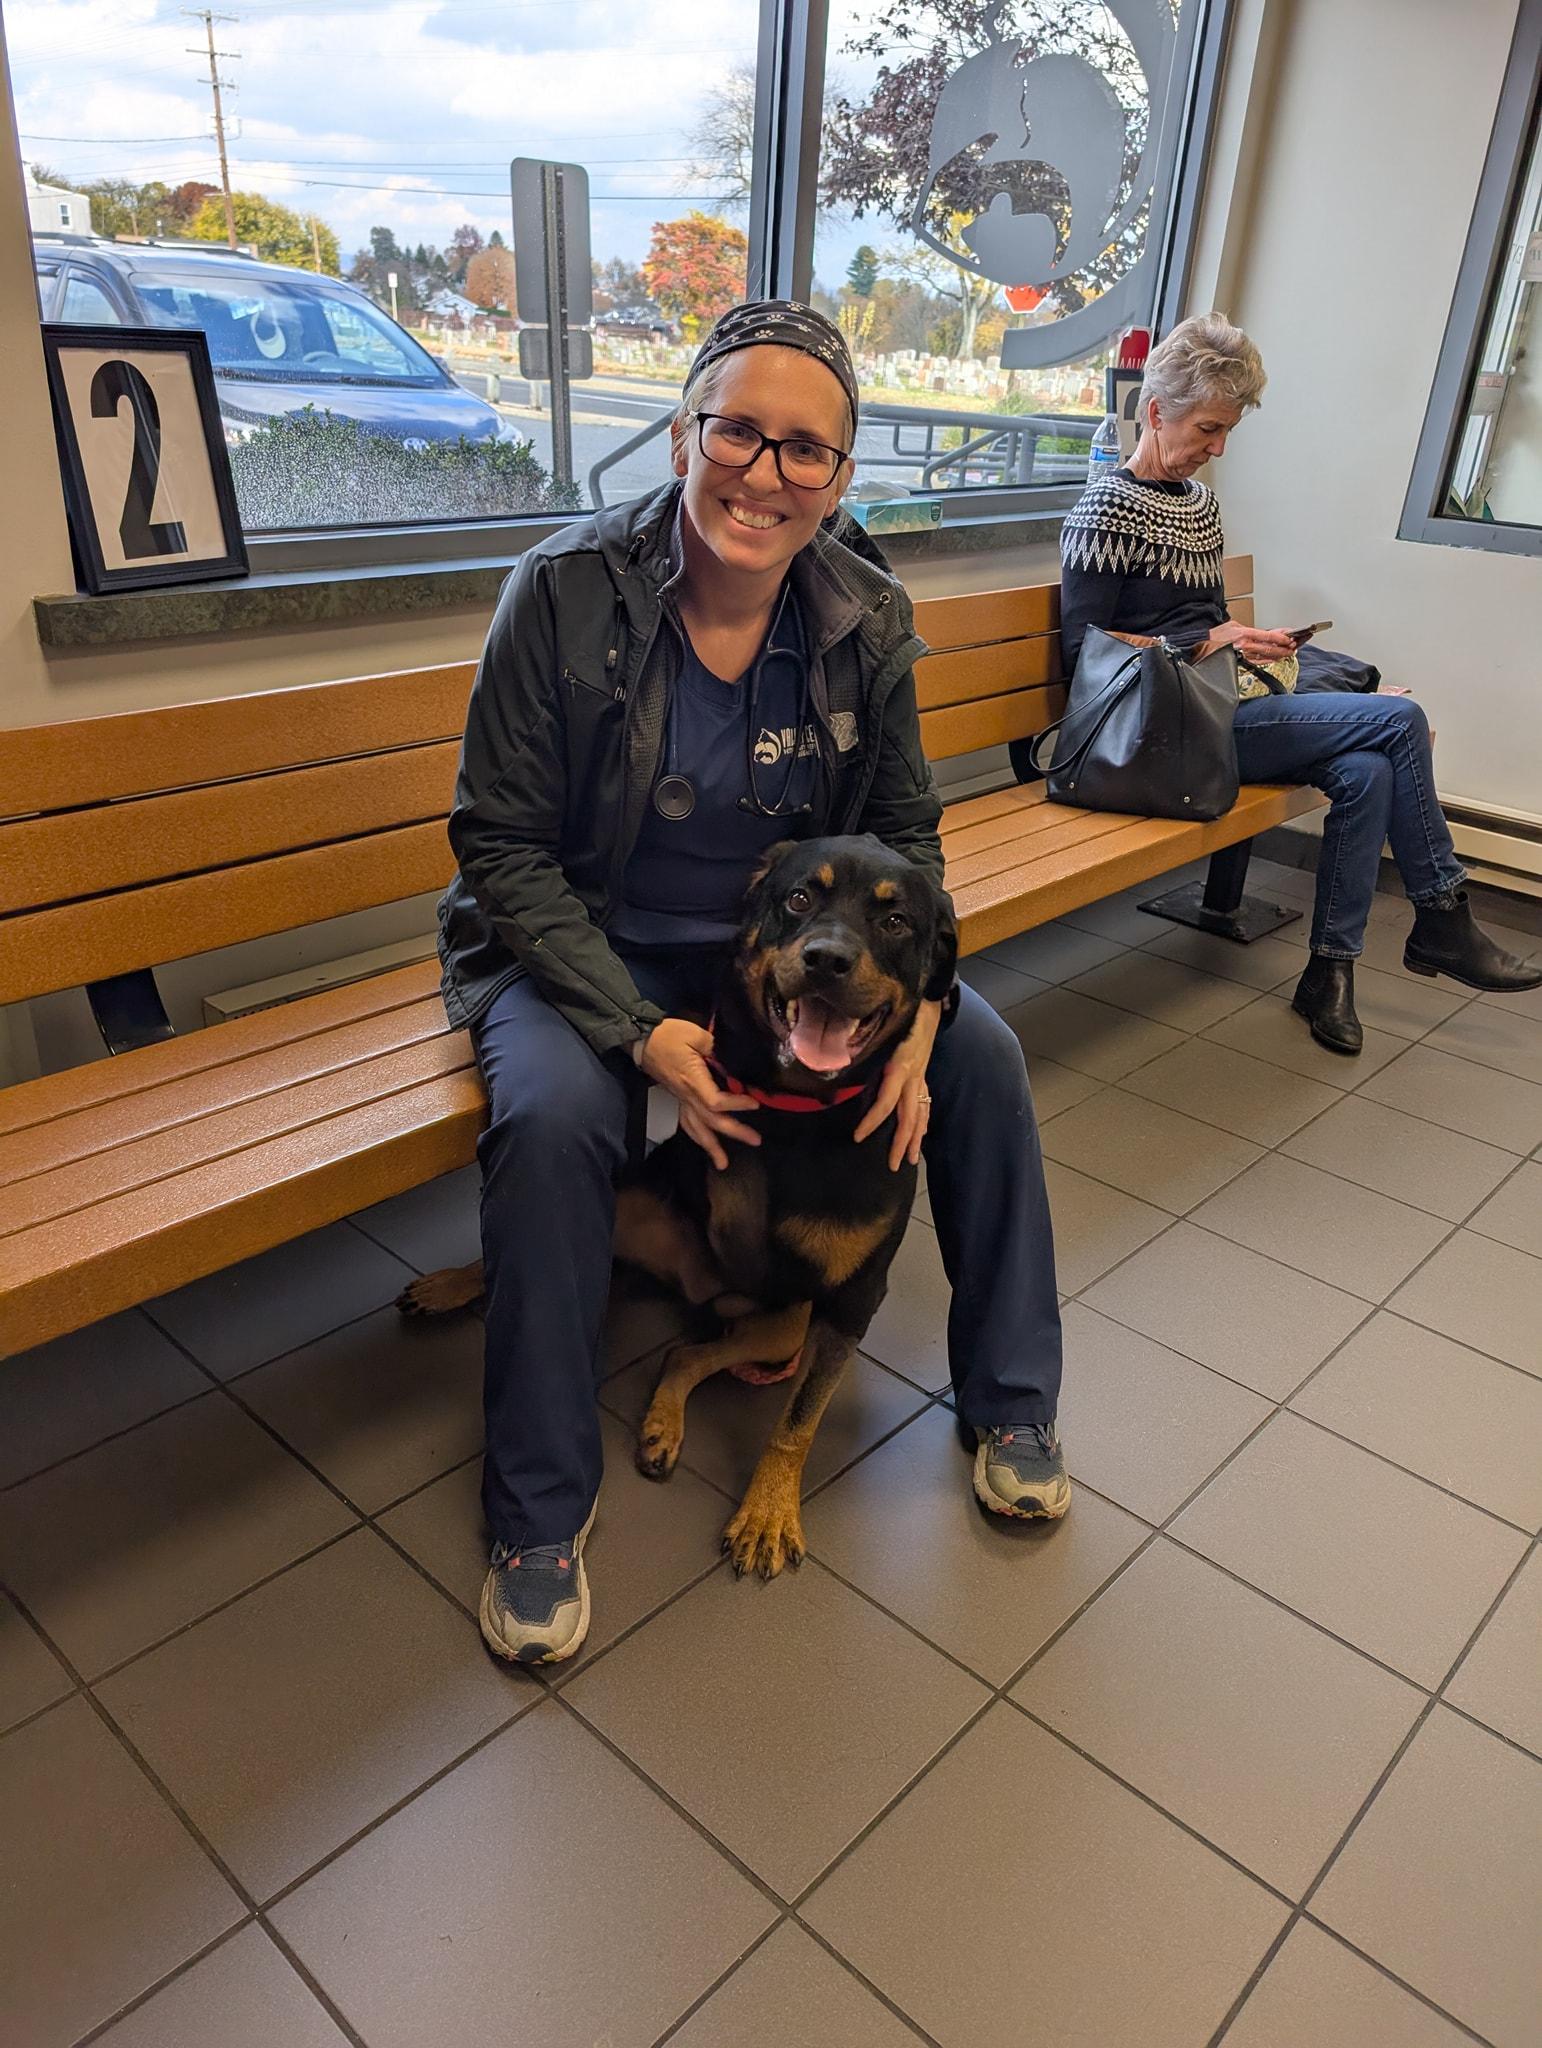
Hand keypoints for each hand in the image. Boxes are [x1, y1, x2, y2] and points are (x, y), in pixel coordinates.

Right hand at [637, 1017, 758, 1170]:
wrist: (643, 1039)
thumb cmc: (668, 1035)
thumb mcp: (696, 1034)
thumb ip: (717, 1048)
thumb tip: (731, 1060)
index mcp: (693, 1080)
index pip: (716, 1102)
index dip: (736, 1105)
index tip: (755, 1103)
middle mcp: (686, 1095)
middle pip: (711, 1121)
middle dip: (734, 1132)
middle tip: (755, 1140)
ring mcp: (680, 1099)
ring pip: (696, 1129)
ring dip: (711, 1147)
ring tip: (723, 1163)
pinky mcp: (677, 1098)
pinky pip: (687, 1123)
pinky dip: (697, 1136)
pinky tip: (705, 1144)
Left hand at [855, 999, 941, 1169]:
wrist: (927, 1005)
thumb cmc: (900, 1017)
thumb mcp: (880, 1036)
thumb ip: (866, 1055)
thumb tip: (846, 1073)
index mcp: (900, 1068)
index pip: (886, 1102)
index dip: (872, 1121)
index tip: (858, 1137)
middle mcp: (913, 1077)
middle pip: (909, 1117)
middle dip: (900, 1143)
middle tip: (891, 1165)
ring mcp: (921, 1077)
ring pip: (920, 1114)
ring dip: (915, 1139)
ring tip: (910, 1159)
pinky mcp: (923, 1075)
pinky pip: (925, 1104)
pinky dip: (923, 1122)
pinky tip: (919, 1135)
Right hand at [1196, 619, 1297, 662]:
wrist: (1201, 644)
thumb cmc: (1216, 635)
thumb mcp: (1234, 625)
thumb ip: (1250, 629)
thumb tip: (1265, 633)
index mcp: (1244, 633)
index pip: (1268, 636)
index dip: (1281, 638)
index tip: (1290, 638)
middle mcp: (1245, 645)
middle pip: (1270, 648)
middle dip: (1284, 648)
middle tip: (1293, 647)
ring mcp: (1242, 656)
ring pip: (1266, 657)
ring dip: (1279, 655)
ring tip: (1288, 654)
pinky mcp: (1239, 663)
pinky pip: (1257, 663)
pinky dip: (1268, 661)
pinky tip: (1275, 660)